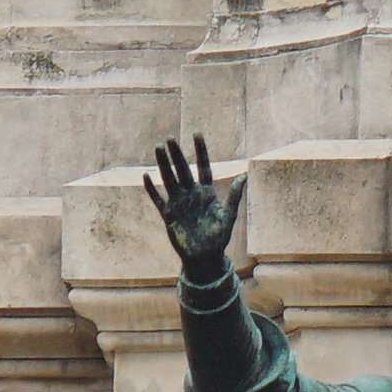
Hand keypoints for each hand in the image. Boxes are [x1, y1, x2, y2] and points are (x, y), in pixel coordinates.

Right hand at [141, 135, 240, 284]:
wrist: (205, 257)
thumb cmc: (219, 238)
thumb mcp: (228, 216)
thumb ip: (234, 196)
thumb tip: (244, 175)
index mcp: (207, 193)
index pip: (203, 167)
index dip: (200, 151)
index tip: (197, 134)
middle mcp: (191, 195)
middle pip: (182, 170)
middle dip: (176, 155)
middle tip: (170, 139)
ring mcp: (178, 203)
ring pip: (169, 179)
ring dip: (163, 164)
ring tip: (158, 148)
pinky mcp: (168, 215)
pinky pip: (158, 199)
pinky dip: (152, 188)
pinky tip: (146, 175)